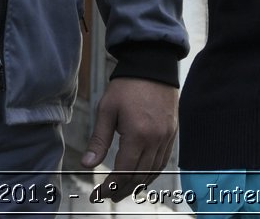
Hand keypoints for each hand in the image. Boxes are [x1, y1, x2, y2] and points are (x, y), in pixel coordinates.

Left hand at [82, 77, 177, 201]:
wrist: (152, 64)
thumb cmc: (126, 86)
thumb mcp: (107, 110)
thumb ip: (99, 140)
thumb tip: (87, 164)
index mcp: (138, 134)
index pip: (124, 171)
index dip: (110, 187)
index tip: (98, 194)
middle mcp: (156, 140)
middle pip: (139, 176)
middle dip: (122, 189)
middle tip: (109, 196)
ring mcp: (167, 137)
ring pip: (153, 172)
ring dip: (137, 185)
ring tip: (123, 190)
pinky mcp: (172, 133)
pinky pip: (163, 161)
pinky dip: (151, 173)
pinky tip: (141, 177)